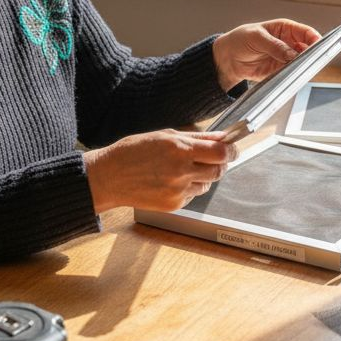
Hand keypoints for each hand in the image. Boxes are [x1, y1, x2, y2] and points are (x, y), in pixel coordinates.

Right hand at [83, 130, 237, 212]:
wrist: (108, 177)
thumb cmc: (132, 152)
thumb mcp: (165, 135)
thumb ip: (196, 138)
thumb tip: (221, 137)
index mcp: (179, 149)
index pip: (221, 153)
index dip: (231, 151)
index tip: (232, 149)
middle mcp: (181, 171)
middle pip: (219, 170)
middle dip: (219, 164)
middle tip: (211, 159)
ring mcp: (178, 190)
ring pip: (207, 184)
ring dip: (203, 177)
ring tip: (181, 169)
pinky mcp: (174, 205)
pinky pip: (193, 195)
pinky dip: (189, 188)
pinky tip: (170, 181)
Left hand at [212, 18, 321, 89]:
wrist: (227, 58)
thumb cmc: (240, 40)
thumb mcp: (256, 37)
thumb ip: (275, 46)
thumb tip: (291, 54)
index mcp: (285, 29)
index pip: (306, 32)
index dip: (314, 38)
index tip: (318, 46)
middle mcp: (288, 43)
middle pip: (307, 49)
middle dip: (311, 55)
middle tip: (310, 61)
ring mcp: (285, 58)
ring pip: (301, 63)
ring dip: (302, 67)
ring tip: (300, 70)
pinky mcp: (279, 71)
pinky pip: (290, 74)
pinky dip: (292, 76)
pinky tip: (292, 77)